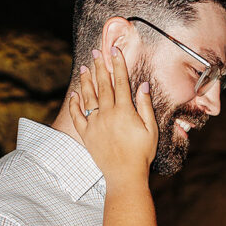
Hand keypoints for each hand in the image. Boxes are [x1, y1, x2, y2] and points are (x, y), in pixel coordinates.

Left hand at [69, 46, 157, 184]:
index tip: (114, 50)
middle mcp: (107, 114)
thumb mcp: (151, 130)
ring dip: (86, 80)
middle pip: (103, 84)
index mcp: (124, 111)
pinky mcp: (87, 134)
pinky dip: (74, 104)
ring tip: (84, 68)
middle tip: (96, 52)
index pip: (120, 81)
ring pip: (88, 96)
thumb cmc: (142, 154)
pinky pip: (77, 116)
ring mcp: (95, 123)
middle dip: (100, 66)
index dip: (118, 64)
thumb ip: (145, 106)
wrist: (125, 175)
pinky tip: (74, 94)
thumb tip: (143, 85)